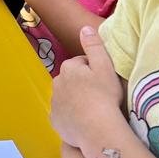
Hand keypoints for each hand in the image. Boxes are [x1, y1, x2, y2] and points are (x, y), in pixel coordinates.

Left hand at [51, 26, 123, 147]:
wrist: (97, 129)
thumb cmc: (104, 95)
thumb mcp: (105, 66)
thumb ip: (94, 46)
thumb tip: (84, 28)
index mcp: (68, 68)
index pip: (81, 64)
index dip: (94, 71)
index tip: (104, 81)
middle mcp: (56, 83)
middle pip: (72, 80)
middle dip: (82, 84)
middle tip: (100, 95)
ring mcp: (54, 103)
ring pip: (67, 97)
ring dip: (76, 100)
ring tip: (93, 109)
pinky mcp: (55, 121)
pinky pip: (64, 115)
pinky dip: (71, 116)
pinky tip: (84, 121)